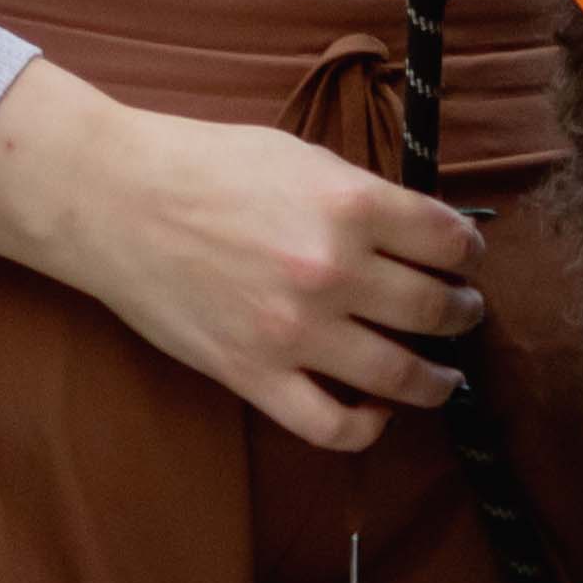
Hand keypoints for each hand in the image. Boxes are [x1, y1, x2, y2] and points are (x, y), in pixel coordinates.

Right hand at [0, 66, 488, 450]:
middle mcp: (333, 270)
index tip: (464, 259)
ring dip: (438, 378)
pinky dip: (369, 426)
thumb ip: (361, 195)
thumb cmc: (203, 166)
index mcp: (351, 204)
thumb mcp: (299, 156)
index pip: (448, 240)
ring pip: (402, 375)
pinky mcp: (254, 375)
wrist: (115, 200)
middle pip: (436, 309)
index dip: (467, 252)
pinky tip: (376, 410)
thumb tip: (415, 230)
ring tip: (444, 373)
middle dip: (461, 313)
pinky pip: (332, 426)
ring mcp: (295, 331)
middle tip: (462, 313)